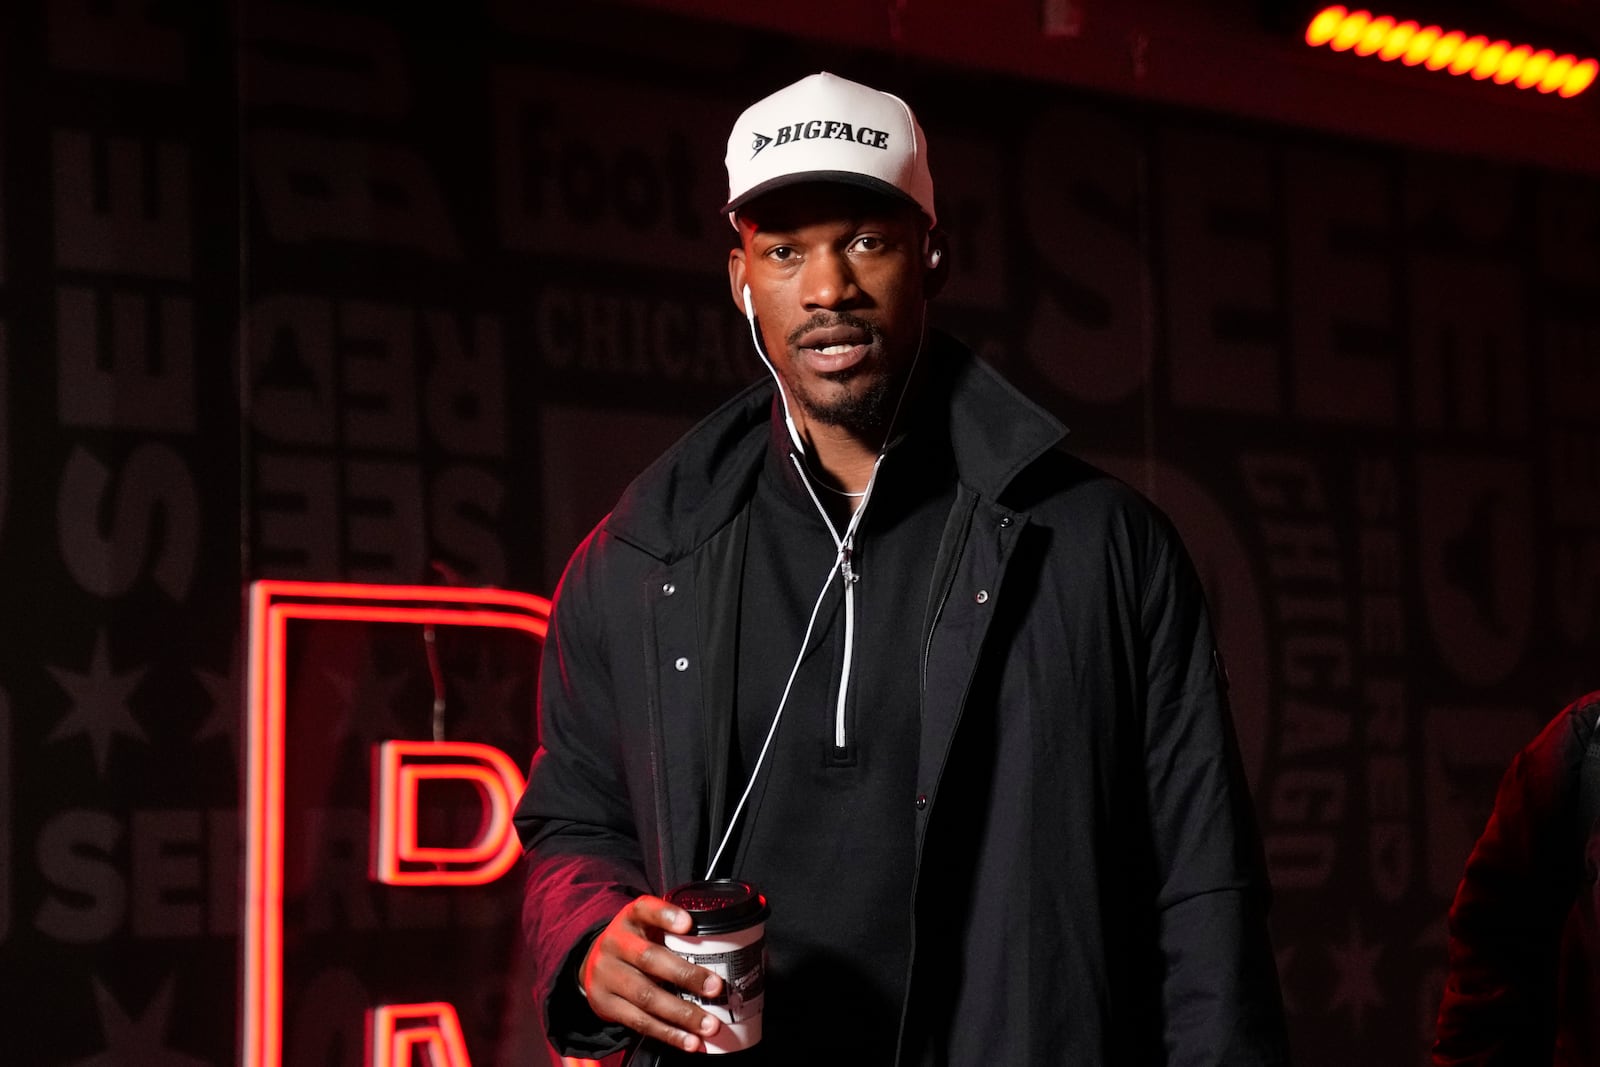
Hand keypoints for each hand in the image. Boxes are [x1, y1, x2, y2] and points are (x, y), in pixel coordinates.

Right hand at [581, 895, 724, 1052]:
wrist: (591, 964)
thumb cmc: (635, 943)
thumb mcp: (647, 927)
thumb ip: (674, 932)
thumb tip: (726, 949)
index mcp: (630, 918)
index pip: (645, 909)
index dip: (666, 915)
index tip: (689, 923)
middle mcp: (615, 943)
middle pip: (649, 959)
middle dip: (685, 975)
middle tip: (715, 987)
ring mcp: (607, 975)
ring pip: (646, 996)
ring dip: (681, 1014)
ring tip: (709, 1024)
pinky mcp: (606, 1005)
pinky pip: (639, 1022)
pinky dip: (668, 1034)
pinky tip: (689, 1041)